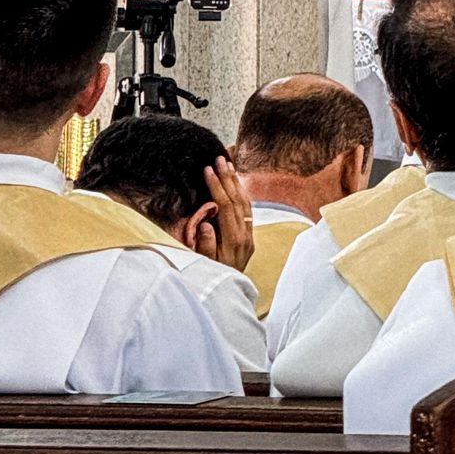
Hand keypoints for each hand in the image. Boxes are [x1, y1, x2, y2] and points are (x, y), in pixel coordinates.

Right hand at [194, 156, 254, 270]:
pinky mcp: (249, 237)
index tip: (208, 170)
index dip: (216, 186)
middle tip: (220, 159)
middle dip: (227, 178)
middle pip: (237, 200)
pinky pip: (247, 210)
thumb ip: (206, 246)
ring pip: (244, 203)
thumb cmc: (212, 278)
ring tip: (229, 165)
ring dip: (236, 183)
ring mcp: (249, 236)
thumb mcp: (205, 265)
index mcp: (234, 240)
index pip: (226, 206)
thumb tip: (207, 223)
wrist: (229, 295)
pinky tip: (236, 184)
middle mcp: (245, 236)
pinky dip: (241, 194)